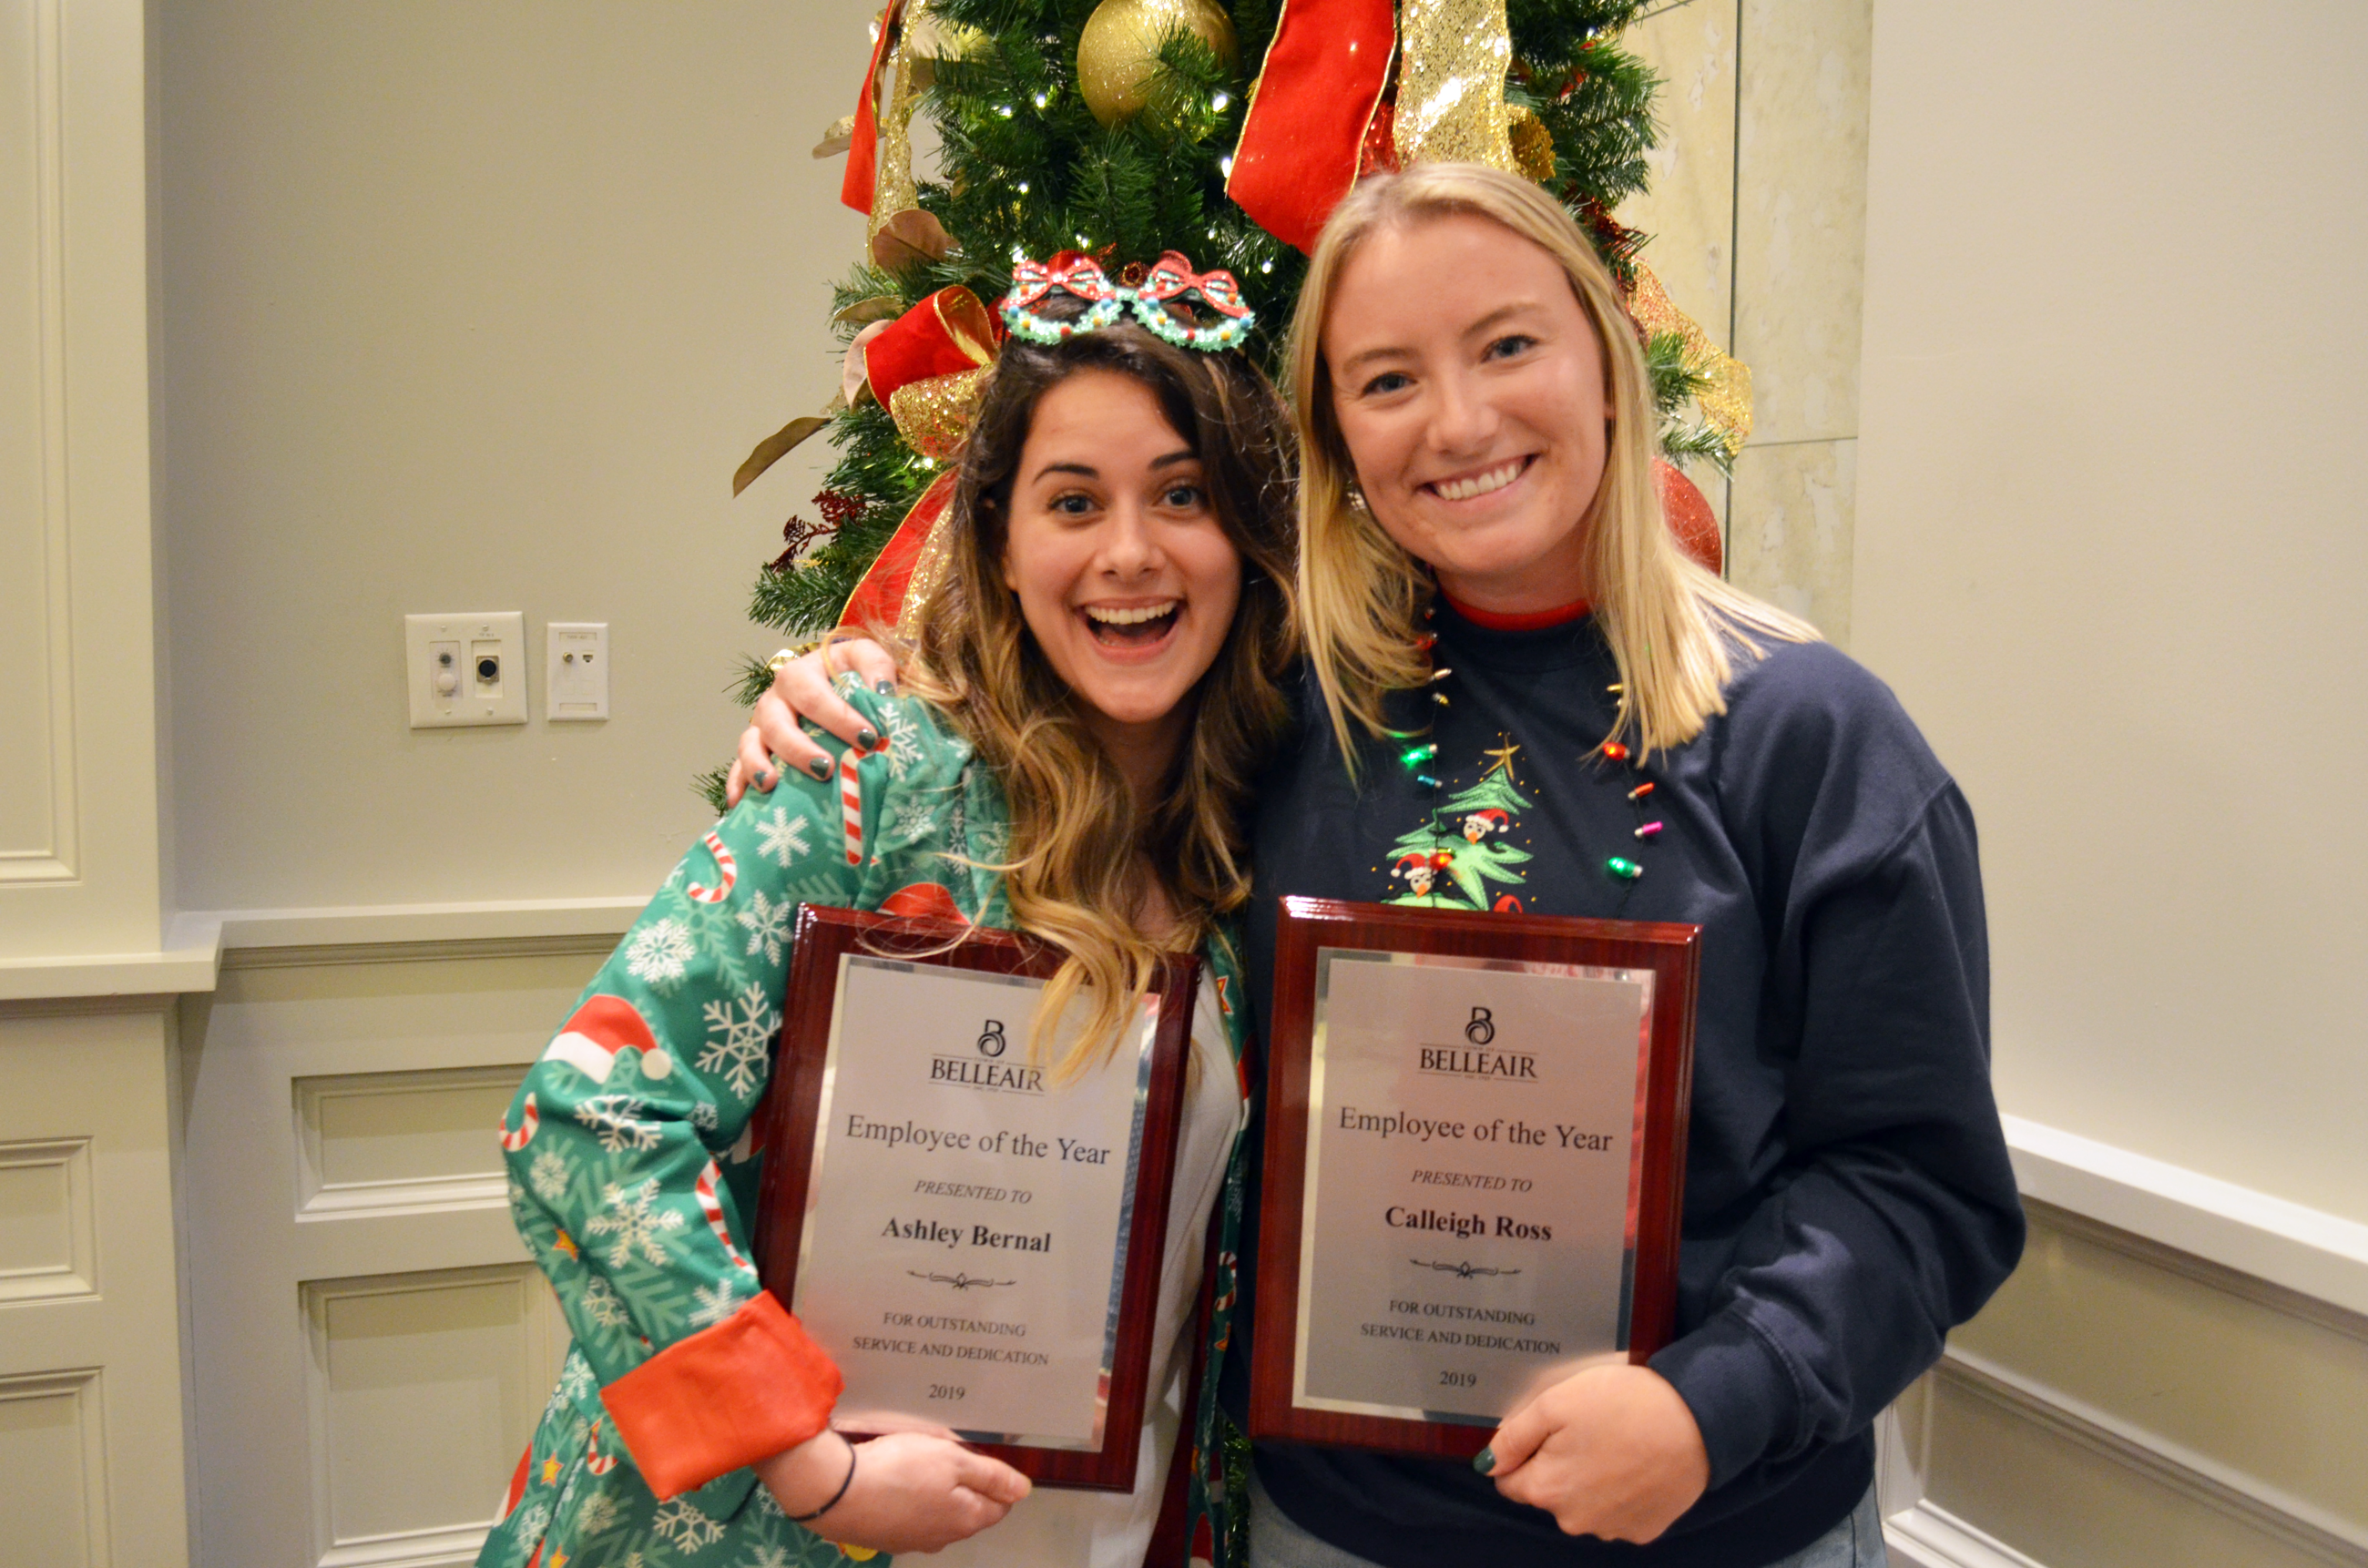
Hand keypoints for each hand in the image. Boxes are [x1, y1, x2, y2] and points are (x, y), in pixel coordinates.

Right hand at [725, 636, 901, 804]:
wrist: (832, 679)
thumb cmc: (850, 675)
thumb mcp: (864, 659)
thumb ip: (876, 666)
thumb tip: (883, 692)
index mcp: (801, 674)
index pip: (815, 696)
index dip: (839, 717)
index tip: (867, 739)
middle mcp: (776, 698)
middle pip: (777, 722)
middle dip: (799, 748)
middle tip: (826, 769)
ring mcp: (762, 724)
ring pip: (750, 743)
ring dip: (758, 764)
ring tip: (771, 784)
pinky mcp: (755, 748)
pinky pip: (738, 766)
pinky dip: (736, 784)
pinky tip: (739, 804)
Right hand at [755, 1429, 1029, 1554]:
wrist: (837, 1491)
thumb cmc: (900, 1469)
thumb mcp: (953, 1460)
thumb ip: (992, 1476)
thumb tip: (1024, 1491)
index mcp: (967, 1519)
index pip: (1000, 1505)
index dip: (996, 1479)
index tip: (979, 1457)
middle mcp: (943, 1538)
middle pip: (968, 1510)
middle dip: (965, 1484)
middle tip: (947, 1454)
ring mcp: (913, 1541)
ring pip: (938, 1513)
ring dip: (935, 1491)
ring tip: (919, 1463)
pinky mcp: (886, 1537)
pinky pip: (909, 1515)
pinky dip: (909, 1498)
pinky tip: (895, 1479)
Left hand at [1481, 1363, 1708, 1543]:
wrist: (1698, 1421)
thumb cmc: (1624, 1405)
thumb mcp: (1556, 1403)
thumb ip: (1515, 1436)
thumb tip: (1487, 1463)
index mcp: (1547, 1490)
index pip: (1510, 1480)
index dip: (1523, 1453)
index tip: (1547, 1431)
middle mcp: (1574, 1521)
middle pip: (1548, 1493)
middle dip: (1557, 1465)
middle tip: (1585, 1429)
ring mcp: (1611, 1529)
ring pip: (1582, 1505)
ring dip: (1589, 1480)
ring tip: (1615, 1442)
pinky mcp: (1644, 1529)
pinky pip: (1617, 1512)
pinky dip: (1620, 1492)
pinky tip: (1635, 1463)